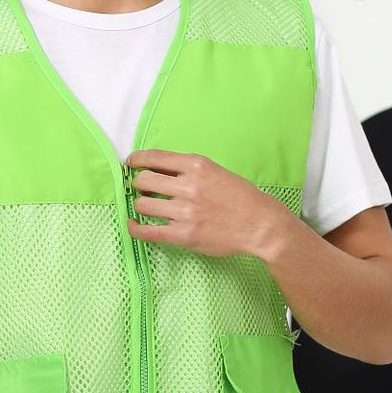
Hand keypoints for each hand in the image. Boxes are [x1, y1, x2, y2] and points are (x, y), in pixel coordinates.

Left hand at [125, 149, 293, 258]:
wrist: (260, 224)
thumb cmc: (241, 198)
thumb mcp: (216, 171)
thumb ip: (189, 170)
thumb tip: (160, 171)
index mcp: (196, 165)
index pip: (154, 157)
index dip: (136, 160)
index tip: (131, 164)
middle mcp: (188, 186)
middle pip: (144, 180)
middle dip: (139, 183)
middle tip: (143, 188)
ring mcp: (185, 212)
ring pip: (144, 204)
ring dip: (141, 204)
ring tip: (146, 206)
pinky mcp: (183, 234)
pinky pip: (148, 231)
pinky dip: (135, 228)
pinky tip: (133, 225)